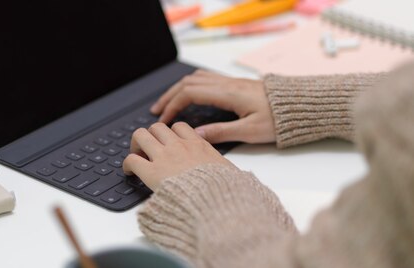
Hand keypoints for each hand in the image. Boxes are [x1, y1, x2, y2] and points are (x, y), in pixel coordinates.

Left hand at [123, 122, 235, 191]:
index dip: (171, 134)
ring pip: (141, 135)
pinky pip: (131, 159)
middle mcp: (179, 146)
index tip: (169, 142)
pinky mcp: (150, 171)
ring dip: (136, 144)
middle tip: (149, 149)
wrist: (214, 202)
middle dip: (151, 136)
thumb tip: (236, 177)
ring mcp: (163, 156)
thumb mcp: (230, 174)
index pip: (180, 127)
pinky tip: (128, 172)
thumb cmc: (223, 191)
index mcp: (198, 146)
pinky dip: (127, 164)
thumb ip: (225, 170)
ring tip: (137, 156)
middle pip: (157, 127)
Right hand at [150, 70, 275, 143]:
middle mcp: (227, 84)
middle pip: (188, 83)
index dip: (173, 106)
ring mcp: (232, 82)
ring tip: (169, 102)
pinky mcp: (237, 85)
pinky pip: (207, 79)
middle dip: (169, 96)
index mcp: (228, 94)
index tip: (163, 120)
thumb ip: (221, 133)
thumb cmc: (280, 120)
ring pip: (197, 78)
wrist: (303, 105)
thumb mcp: (250, 132)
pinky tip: (190, 96)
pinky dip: (192, 86)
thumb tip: (195, 135)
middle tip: (156, 110)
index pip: (189, 94)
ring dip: (179, 89)